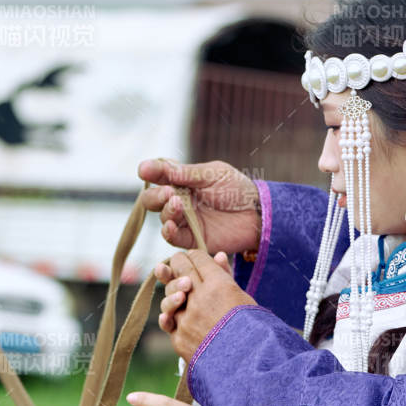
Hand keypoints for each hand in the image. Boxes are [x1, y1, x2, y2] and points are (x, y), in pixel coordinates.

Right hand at [137, 158, 259, 254]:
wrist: (259, 214)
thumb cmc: (238, 189)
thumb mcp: (213, 174)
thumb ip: (186, 173)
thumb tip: (157, 167)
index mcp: (183, 181)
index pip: (159, 176)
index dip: (150, 173)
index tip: (145, 171)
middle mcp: (180, 201)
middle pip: (153, 200)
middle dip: (156, 196)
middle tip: (169, 192)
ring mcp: (185, 221)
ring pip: (163, 218)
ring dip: (166, 211)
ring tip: (178, 204)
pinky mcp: (192, 239)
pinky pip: (173, 238)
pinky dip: (169, 232)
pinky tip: (171, 226)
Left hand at [155, 250, 254, 361]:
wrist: (248, 368)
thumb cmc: (253, 333)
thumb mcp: (245, 300)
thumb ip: (227, 277)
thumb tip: (219, 255)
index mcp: (220, 287)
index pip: (199, 258)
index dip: (196, 256)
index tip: (196, 258)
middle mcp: (199, 299)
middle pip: (180, 270)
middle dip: (180, 263)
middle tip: (181, 264)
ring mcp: (186, 319)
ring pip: (169, 294)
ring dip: (172, 289)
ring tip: (181, 290)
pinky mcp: (179, 338)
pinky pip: (167, 321)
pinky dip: (169, 315)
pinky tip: (172, 312)